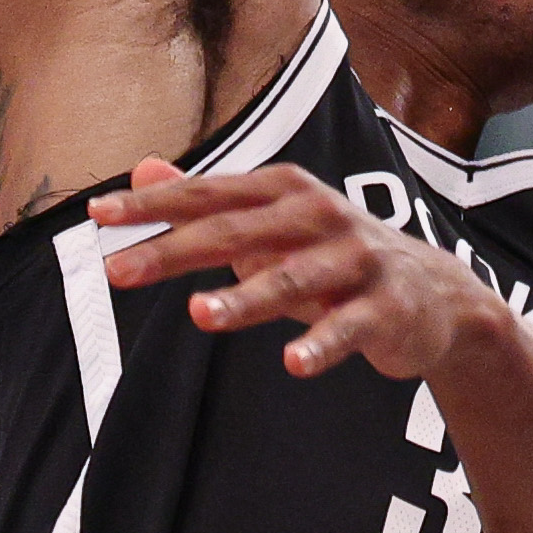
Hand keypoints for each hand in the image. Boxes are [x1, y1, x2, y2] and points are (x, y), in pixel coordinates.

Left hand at [88, 160, 502, 382]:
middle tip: (118, 271)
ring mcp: (357, 260)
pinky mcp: (387, 307)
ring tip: (199, 314)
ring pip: (293, 277)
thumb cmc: (335, 257)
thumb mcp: (272, 223)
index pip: (209, 194)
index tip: (97, 216)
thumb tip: (142, 170)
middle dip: (176, 250)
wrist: (435, 295)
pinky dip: (321, 343)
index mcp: (286, 191)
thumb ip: (208, 201)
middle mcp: (320, 215)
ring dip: (247, 296)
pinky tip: (292, 361)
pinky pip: (349, 327)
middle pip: (238, 231)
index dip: (153, 205)